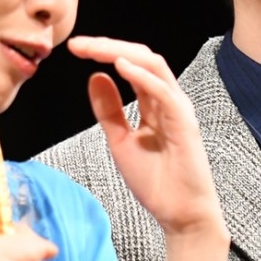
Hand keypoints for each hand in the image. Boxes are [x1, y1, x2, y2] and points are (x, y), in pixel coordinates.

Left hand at [67, 35, 229, 260]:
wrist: (180, 215)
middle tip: (78, 44)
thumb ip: (109, 110)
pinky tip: (120, 68)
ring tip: (95, 49)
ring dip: (122, 53)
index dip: (104, 52)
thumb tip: (95, 76)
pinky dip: (142, 77)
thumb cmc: (156, 181)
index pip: (131, 65)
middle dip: (109, 46)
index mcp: (155, 103)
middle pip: (142, 58)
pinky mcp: (185, 125)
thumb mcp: (120, 140)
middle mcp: (169, 100)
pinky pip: (164, 93)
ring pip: (154, 67)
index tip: (75, 49)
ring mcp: (178, 110)